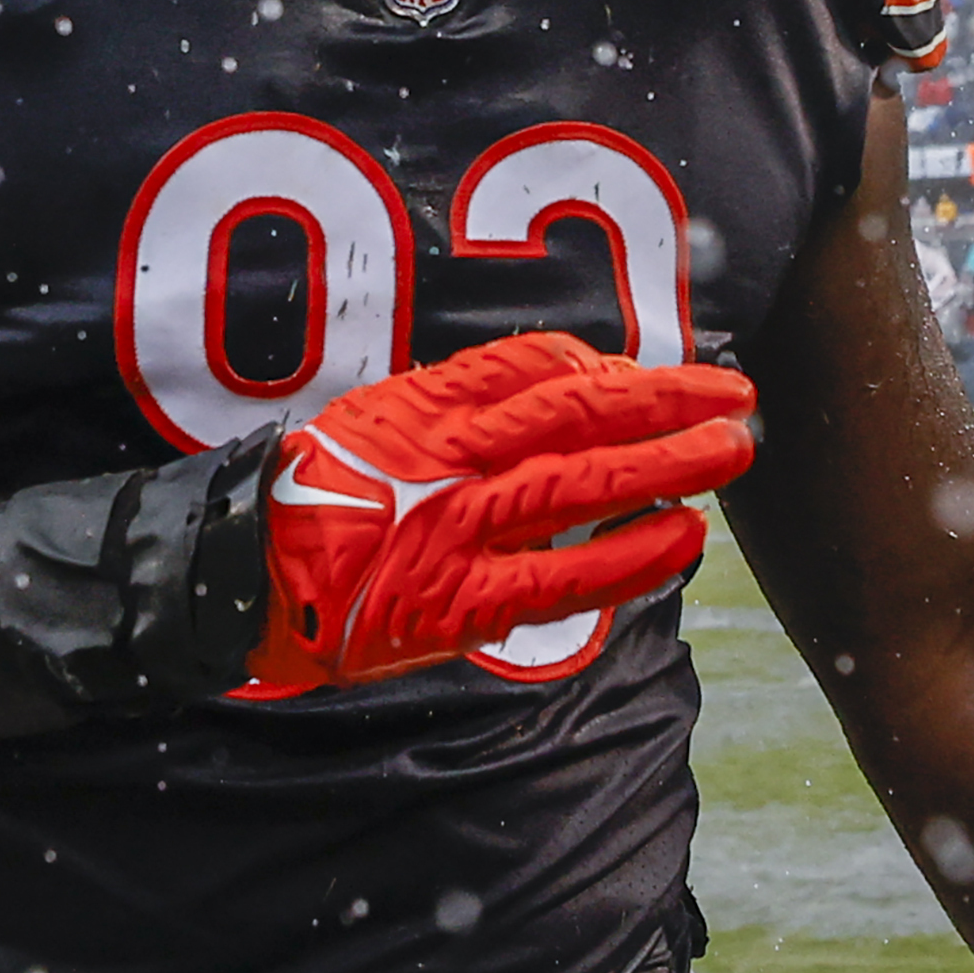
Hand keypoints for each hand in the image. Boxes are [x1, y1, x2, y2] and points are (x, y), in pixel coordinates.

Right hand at [242, 331, 752, 693]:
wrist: (236, 581)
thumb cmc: (306, 501)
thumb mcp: (371, 423)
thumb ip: (456, 404)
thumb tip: (557, 384)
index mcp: (424, 411)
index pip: (537, 369)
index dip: (614, 368)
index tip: (665, 371)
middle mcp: (446, 461)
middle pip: (580, 415)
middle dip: (668, 403)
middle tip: (737, 396)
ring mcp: (455, 532)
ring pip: (584, 484)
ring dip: (670, 465)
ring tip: (735, 451)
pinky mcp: (457, 605)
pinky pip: (561, 578)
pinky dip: (629, 557)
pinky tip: (683, 537)